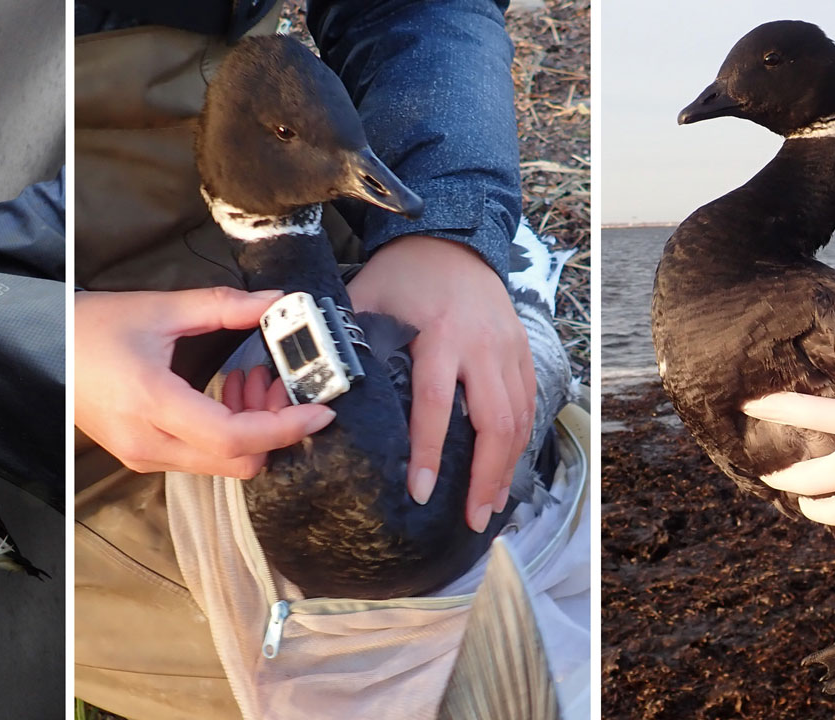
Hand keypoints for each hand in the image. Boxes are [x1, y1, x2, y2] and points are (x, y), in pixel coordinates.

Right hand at [75, 288, 335, 477]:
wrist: (43, 348)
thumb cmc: (92, 326)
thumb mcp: (161, 309)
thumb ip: (224, 307)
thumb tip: (277, 302)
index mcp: (152, 403)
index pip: (234, 437)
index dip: (285, 428)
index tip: (320, 411)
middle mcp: (148, 443)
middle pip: (237, 462)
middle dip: (273, 429)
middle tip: (280, 383)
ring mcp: (144, 456)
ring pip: (223, 466)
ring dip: (252, 431)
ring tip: (250, 379)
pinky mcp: (143, 457)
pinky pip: (202, 460)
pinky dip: (229, 434)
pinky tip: (227, 394)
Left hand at [347, 235, 534, 532]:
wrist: (452, 238)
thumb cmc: (402, 273)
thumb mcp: (365, 297)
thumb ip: (341, 340)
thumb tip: (306, 387)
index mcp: (441, 333)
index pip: (435, 404)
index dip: (430, 452)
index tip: (421, 493)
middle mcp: (483, 345)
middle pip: (495, 422)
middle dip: (486, 477)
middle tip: (472, 520)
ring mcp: (509, 349)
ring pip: (519, 420)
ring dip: (507, 469)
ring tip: (490, 509)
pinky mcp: (522, 352)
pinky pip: (529, 405)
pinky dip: (520, 444)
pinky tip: (507, 473)